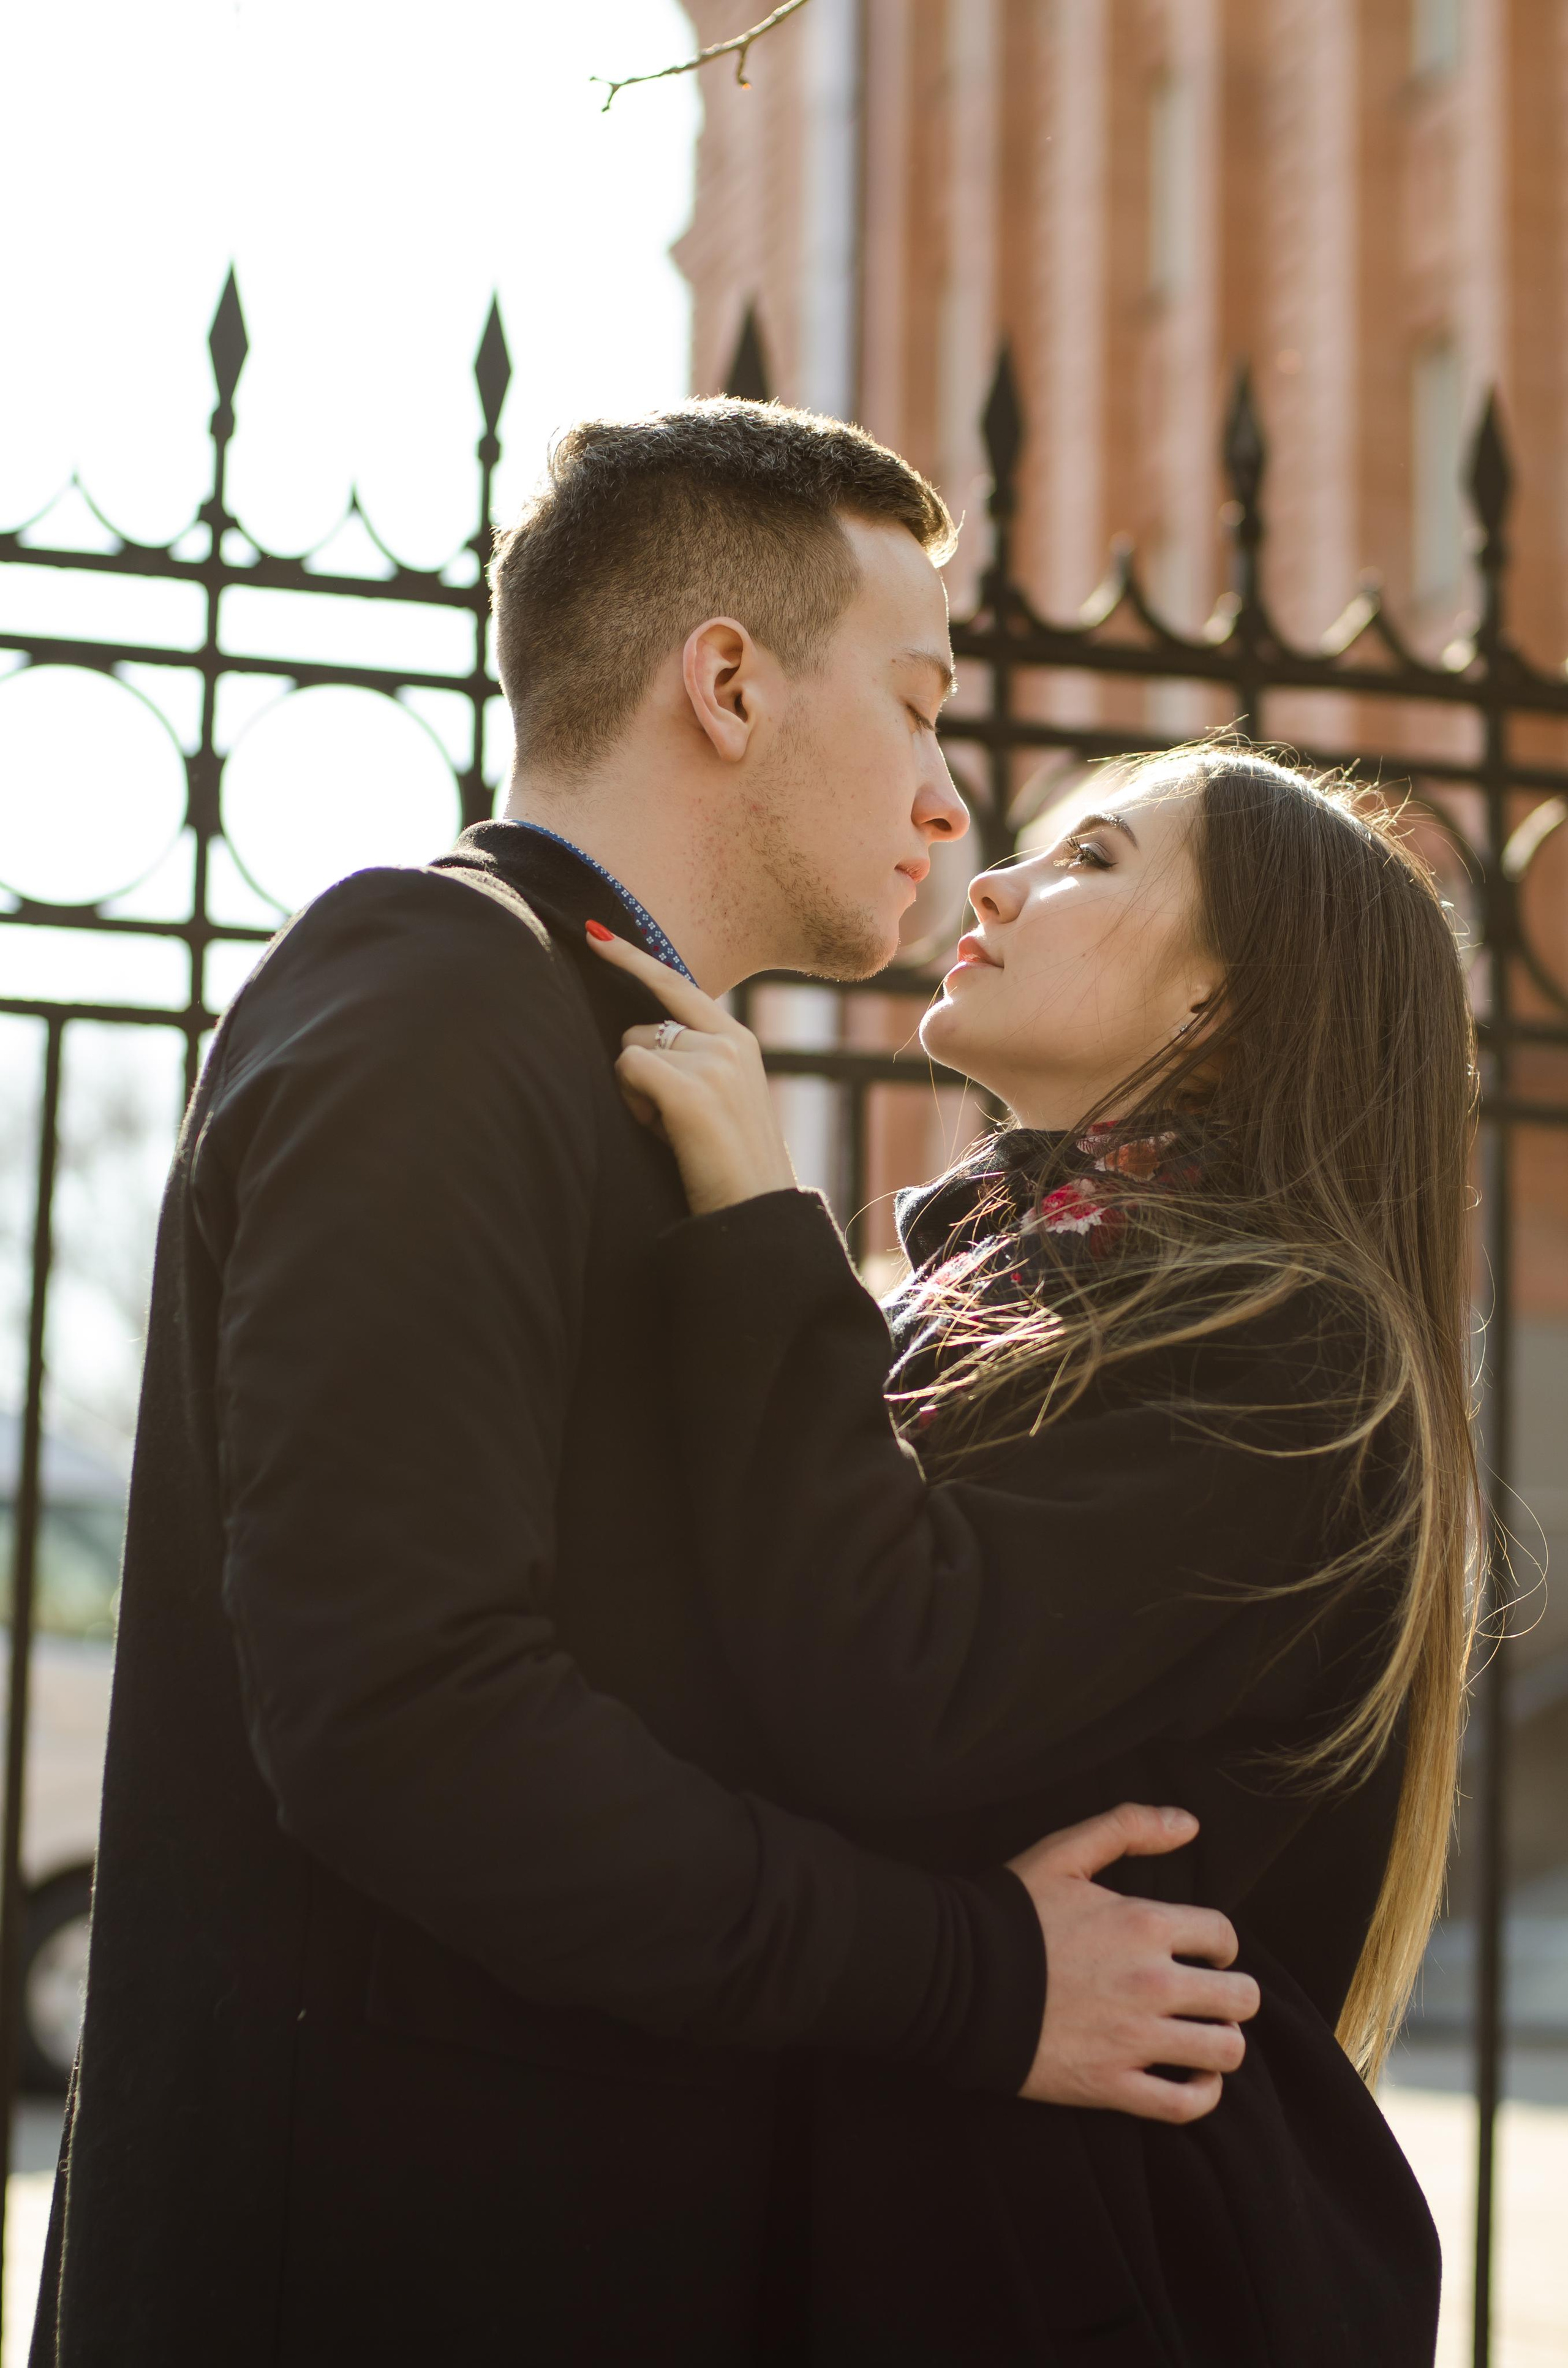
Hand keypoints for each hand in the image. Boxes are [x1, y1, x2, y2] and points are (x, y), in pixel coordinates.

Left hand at [584, 925, 797, 1215]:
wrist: (756, 1213)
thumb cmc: (729, 1165)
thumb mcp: (723, 1097)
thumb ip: (695, 1059)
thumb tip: (641, 1040)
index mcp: (739, 1040)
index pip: (677, 984)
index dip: (632, 957)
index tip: (594, 933)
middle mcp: (729, 1041)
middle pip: (643, 1026)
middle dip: (638, 1069)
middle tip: (668, 1119)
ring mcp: (713, 1062)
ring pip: (631, 1050)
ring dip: (636, 1092)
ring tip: (672, 1129)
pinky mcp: (692, 1089)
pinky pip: (629, 1069)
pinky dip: (633, 1102)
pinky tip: (663, 1131)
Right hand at [1008, 1803, 1259, 2123]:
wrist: (956, 1979)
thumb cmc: (1009, 1914)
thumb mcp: (1063, 1854)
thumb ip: (1127, 1827)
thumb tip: (1187, 1823)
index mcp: (1144, 1925)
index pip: (1224, 1937)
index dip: (1219, 1944)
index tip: (1201, 1952)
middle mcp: (1151, 1983)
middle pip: (1240, 1998)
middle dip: (1232, 1994)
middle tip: (1206, 1994)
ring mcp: (1134, 2039)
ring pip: (1225, 2052)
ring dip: (1221, 2042)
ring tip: (1199, 2034)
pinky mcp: (1112, 2085)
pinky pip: (1186, 2105)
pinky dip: (1201, 2094)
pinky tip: (1189, 2077)